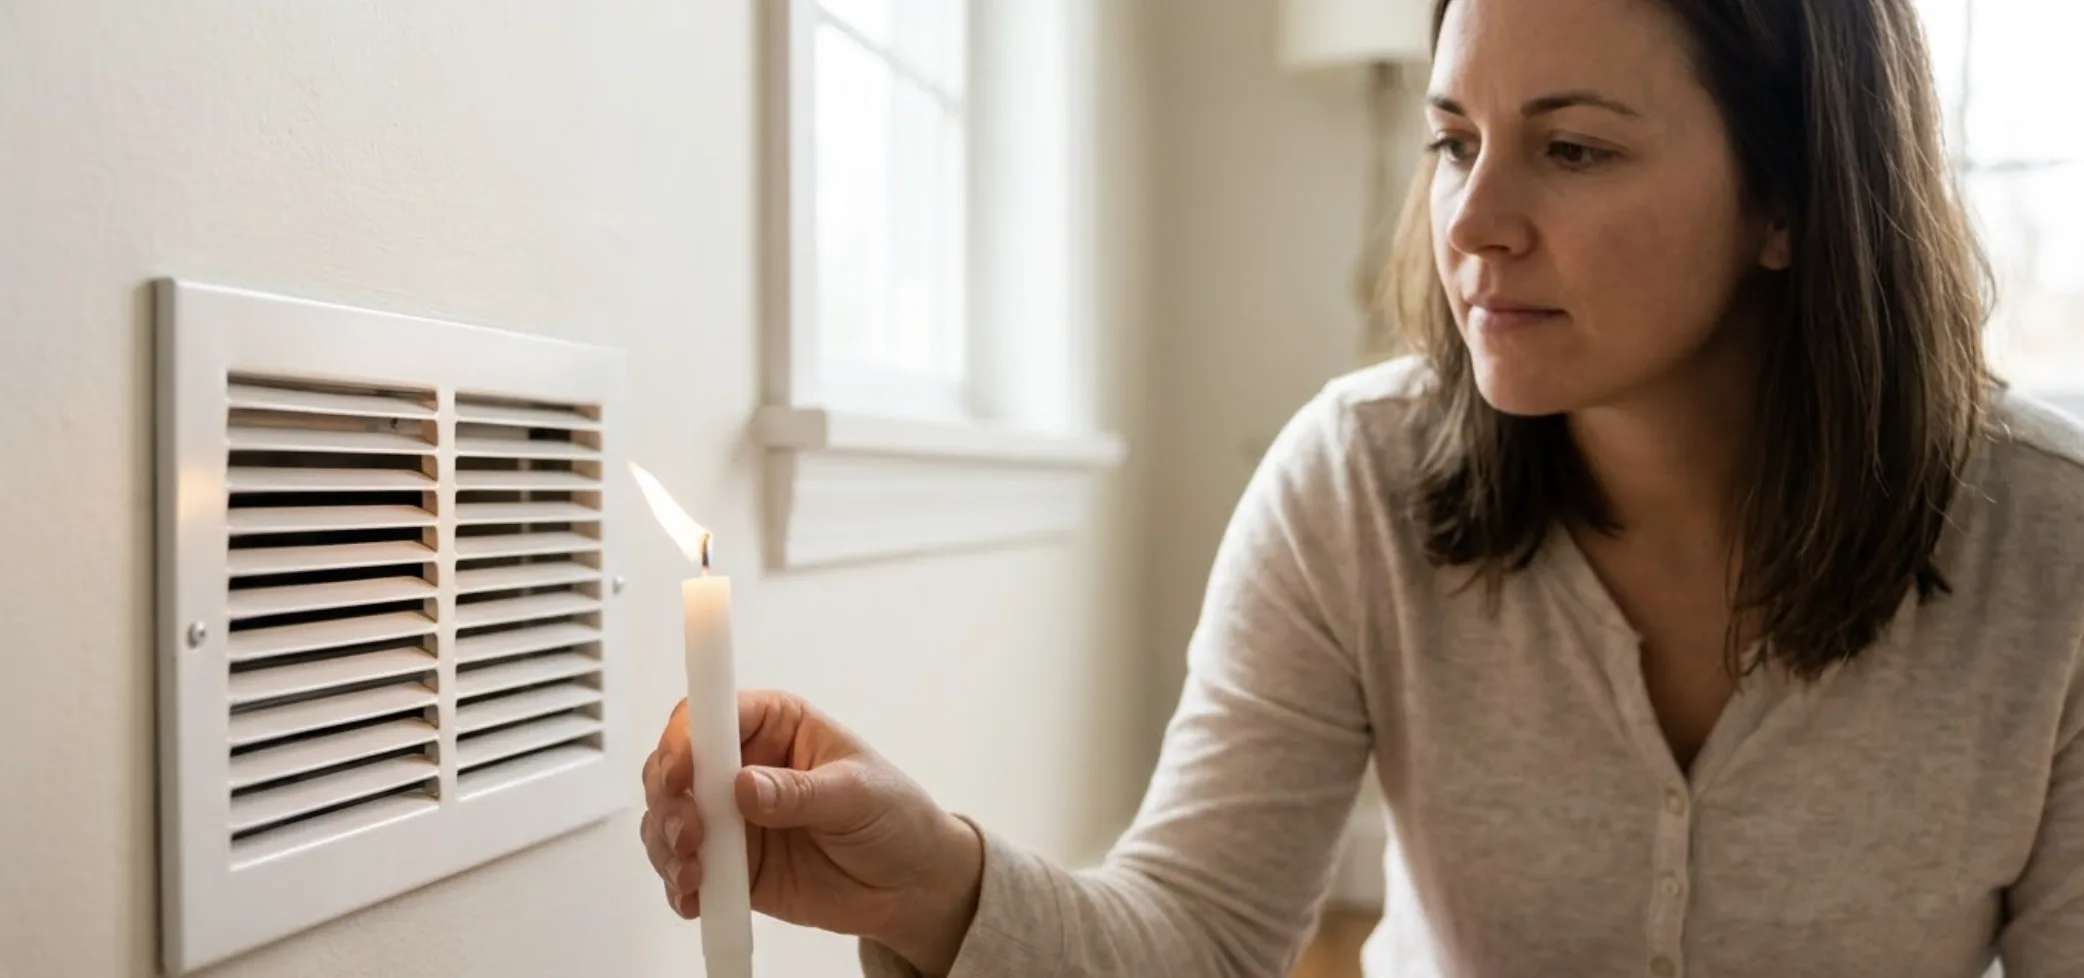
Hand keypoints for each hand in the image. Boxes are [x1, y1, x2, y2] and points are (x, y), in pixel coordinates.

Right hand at [639, 690, 983, 973]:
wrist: (910, 885)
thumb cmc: (895, 817)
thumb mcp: (858, 795)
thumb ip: (801, 792)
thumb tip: (745, 786)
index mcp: (776, 725)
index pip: (711, 713)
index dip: (685, 737)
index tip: (680, 771)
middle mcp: (743, 764)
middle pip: (675, 765)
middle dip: (669, 799)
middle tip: (690, 832)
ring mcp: (731, 817)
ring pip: (668, 818)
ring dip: (667, 844)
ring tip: (693, 872)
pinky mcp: (729, 864)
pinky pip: (684, 868)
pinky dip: (678, 883)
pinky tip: (694, 897)